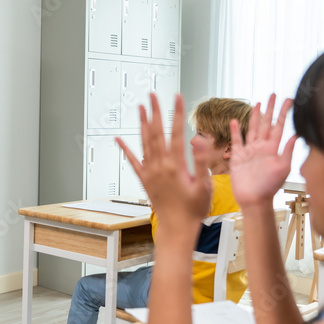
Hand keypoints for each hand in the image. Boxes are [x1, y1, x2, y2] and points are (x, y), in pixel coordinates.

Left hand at [118, 94, 211, 231]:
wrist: (177, 228)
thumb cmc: (194, 210)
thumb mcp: (205, 186)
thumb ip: (201, 161)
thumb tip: (198, 140)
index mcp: (176, 166)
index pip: (176, 133)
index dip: (176, 113)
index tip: (177, 97)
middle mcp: (160, 166)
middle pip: (156, 133)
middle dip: (155, 112)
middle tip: (153, 95)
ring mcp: (150, 172)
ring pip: (144, 142)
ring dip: (141, 124)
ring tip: (140, 107)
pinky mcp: (144, 180)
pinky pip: (132, 161)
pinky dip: (125, 149)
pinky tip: (118, 138)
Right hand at [229, 93, 297, 207]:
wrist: (254, 199)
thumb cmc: (270, 186)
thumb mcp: (283, 168)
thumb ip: (288, 150)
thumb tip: (296, 134)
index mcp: (273, 148)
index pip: (279, 126)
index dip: (284, 112)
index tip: (289, 100)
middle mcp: (262, 147)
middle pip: (266, 123)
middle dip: (270, 109)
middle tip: (273, 94)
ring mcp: (250, 151)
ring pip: (252, 128)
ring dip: (254, 116)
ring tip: (257, 103)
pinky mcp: (238, 156)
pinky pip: (236, 141)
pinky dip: (235, 131)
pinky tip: (234, 121)